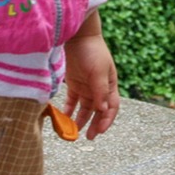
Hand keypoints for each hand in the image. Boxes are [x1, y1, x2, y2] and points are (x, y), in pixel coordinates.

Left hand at [62, 15, 119, 139]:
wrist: (78, 36)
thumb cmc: (92, 51)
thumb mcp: (98, 71)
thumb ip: (100, 90)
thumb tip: (103, 110)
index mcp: (110, 85)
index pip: (111, 107)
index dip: (106, 120)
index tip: (99, 132)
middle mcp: (99, 88)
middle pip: (98, 111)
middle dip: (94, 124)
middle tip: (88, 137)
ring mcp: (87, 86)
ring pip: (85, 108)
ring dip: (80, 120)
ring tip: (73, 131)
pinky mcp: (74, 84)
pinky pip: (72, 102)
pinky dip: (68, 110)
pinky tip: (63, 118)